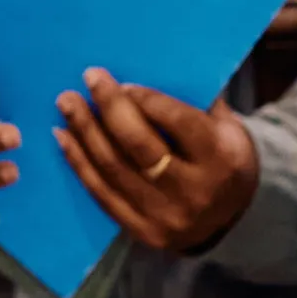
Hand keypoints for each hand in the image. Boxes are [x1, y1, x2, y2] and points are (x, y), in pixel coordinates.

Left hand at [56, 69, 261, 253]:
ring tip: (67, 103)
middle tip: (89, 78)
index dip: (147, 100)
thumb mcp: (227, 127)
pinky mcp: (142, 231)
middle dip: (110, 108)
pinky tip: (64, 137)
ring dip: (85, 132)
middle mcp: (194, 191)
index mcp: (221, 159)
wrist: (232, 219)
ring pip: (114, 169)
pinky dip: (79, 163)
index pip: (179, 123)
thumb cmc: (223, 157)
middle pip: (140, 146)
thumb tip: (149, 66)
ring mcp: (165, 216)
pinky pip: (102, 194)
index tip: (121, 82)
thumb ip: (195, 101)